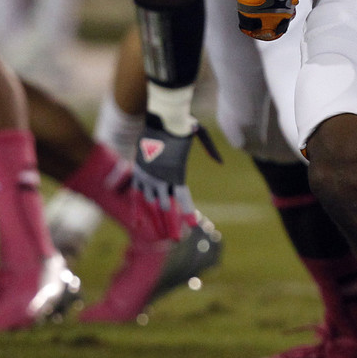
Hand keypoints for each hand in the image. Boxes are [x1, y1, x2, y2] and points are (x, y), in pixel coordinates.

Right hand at [132, 113, 220, 240]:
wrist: (162, 117)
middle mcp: (161, 177)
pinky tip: (138, 224)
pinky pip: (136, 195)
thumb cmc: (183, 125)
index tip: (192, 226)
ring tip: (159, 236)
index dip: (186, 213)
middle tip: (174, 240)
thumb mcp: (200, 135)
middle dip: (169, 224)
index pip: (183, 198)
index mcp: (177, 172)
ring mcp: (148, 176)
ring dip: (155, 221)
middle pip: (165, 207)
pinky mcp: (138, 172)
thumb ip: (210, 149)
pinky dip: (138, 209)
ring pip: (150, 204)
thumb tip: (220, 162)